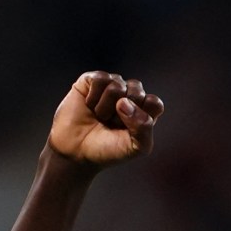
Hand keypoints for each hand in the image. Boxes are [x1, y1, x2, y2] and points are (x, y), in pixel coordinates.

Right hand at [48, 72, 164, 164]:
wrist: (76, 152)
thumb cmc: (108, 150)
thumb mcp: (135, 148)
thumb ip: (144, 129)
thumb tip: (125, 102)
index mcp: (144, 111)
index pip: (154, 103)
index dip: (140, 117)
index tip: (128, 131)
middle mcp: (130, 95)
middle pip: (137, 91)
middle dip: (122, 113)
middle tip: (111, 124)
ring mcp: (111, 86)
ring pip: (117, 84)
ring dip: (105, 107)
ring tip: (100, 116)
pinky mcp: (92, 80)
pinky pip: (100, 79)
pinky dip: (93, 97)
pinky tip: (89, 105)